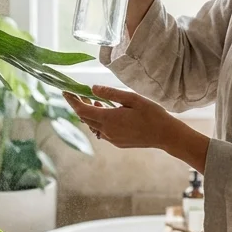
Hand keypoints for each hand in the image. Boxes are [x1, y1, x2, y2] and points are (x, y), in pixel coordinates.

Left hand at [65, 86, 210, 170]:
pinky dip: (99, 121)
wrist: (165, 135)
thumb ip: (111, 93)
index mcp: (109, 118)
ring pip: (93, 125)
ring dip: (90, 113)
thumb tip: (92, 88)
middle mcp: (107, 131)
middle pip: (85, 118)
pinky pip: (102, 131)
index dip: (72, 100)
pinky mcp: (118, 143)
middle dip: (79, 105)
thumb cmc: (152, 114)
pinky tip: (107, 112)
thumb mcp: (132, 99)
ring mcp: (112, 139)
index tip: (66, 91)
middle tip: (78, 93)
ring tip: (94, 100)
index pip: (82, 110)